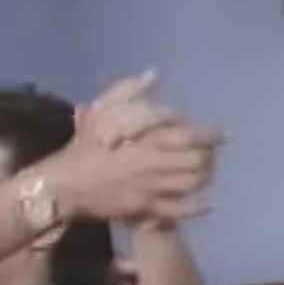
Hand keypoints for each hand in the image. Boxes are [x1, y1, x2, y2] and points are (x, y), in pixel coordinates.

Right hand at [41, 72, 221, 223]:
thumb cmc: (81, 150)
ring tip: (206, 172)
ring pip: (191, 184)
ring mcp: (150, 189)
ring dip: (204, 177)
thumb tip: (152, 74)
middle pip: (196, 161)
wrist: (62, 186)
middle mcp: (152, 165)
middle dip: (209, 156)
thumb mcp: (99, 113)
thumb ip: (127, 92)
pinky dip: (196, 207)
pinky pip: (177, 211)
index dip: (209, 134)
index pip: (187, 136)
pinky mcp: (144, 209)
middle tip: (212, 153)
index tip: (220, 133)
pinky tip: (207, 204)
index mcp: (143, 140)